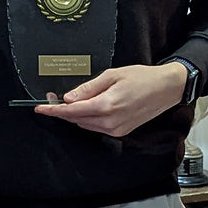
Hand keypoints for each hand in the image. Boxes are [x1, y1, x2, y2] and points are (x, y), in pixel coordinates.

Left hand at [33, 62, 187, 136]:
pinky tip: (84, 108)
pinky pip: (96, 127)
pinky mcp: (121, 131)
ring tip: (66, 101)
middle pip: (76, 119)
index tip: (40, 108)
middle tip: (51, 98)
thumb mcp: (111, 75)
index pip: (72, 111)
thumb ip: (88, 88)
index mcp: (107, 106)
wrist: (167, 88)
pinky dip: (86, 119)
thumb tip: (69, 98)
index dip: (54, 110)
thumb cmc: (142, 78)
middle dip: (61, 110)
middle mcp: (111, 122)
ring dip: (73, 115)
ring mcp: (117, 129)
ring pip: (85, 125)